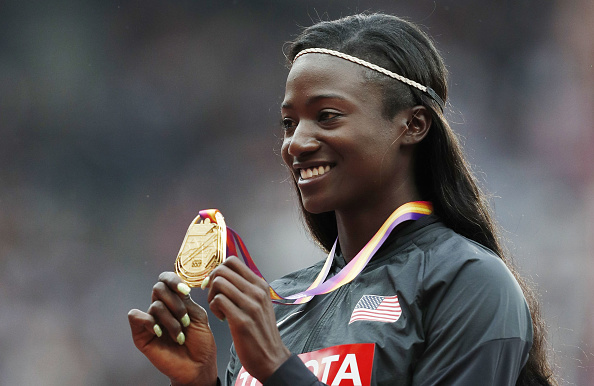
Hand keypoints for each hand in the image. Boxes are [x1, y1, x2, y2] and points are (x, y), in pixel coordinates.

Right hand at [128, 272, 217, 385]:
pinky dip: (149, 322)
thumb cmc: (201, 342)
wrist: (198, 366)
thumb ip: (185, 299)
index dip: (173, 280)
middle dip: (176, 303)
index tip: (185, 291)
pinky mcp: (141, 335)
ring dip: (171, 320)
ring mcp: (151, 321)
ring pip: (155, 305)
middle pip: (159, 287)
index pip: (166, 279)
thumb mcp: (198, 315)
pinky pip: (136, 317)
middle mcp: (161, 308)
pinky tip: (160, 333)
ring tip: (180, 335)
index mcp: (175, 301)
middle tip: (186, 320)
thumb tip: (175, 287)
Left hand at [206, 256, 291, 382]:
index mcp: (260, 285)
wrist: (272, 358)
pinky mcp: (241, 320)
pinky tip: (221, 318)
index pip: (233, 261)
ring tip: (218, 309)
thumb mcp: (260, 304)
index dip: (218, 270)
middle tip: (214, 297)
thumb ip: (247, 289)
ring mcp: (251, 305)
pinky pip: (218, 301)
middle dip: (211, 282)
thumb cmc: (261, 331)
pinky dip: (213, 308)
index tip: (216, 284)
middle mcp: (257, 291)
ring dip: (211, 296)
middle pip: (222, 270)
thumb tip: (226, 275)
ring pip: (219, 283)